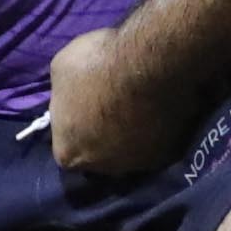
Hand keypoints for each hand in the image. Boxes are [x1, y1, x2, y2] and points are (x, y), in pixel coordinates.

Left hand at [29, 25, 199, 179]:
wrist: (151, 63)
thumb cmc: (98, 64)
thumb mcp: (62, 69)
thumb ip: (64, 94)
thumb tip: (73, 98)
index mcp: (68, 152)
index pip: (67, 145)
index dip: (74, 123)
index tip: (83, 105)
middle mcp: (102, 168)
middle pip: (98, 153)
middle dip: (101, 133)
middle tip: (110, 105)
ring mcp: (137, 165)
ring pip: (129, 151)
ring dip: (129, 134)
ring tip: (137, 105)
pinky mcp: (168, 156)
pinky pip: (156, 144)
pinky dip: (156, 130)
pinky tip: (158, 108)